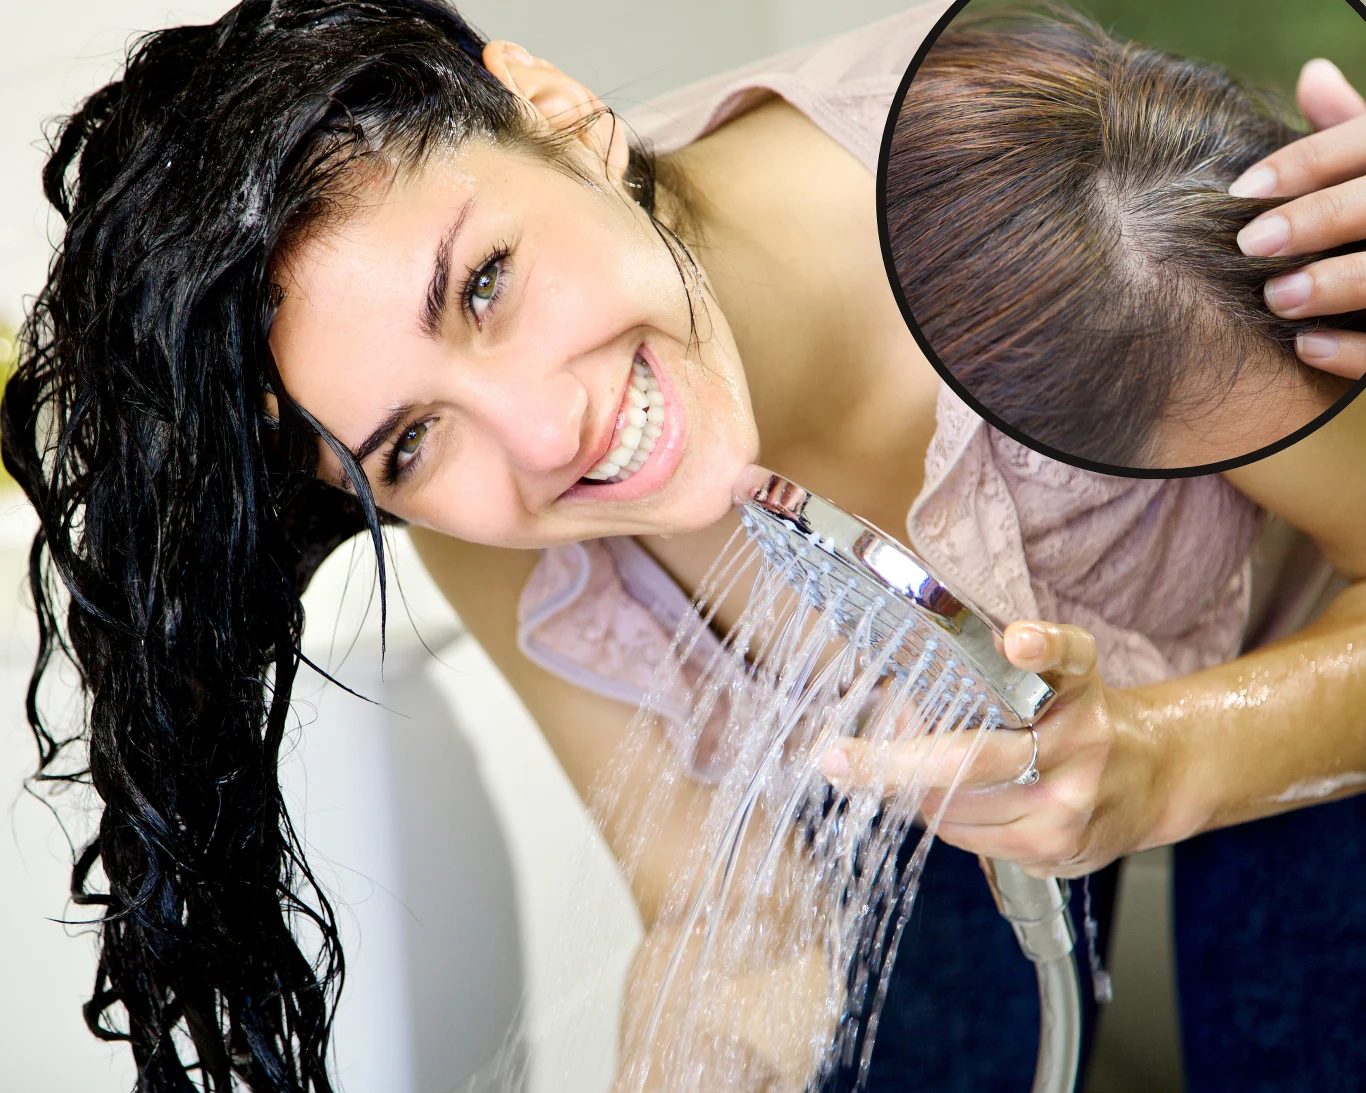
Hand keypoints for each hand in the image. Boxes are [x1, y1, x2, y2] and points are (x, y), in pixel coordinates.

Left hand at [817, 621, 1169, 878]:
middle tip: (836, 759)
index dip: (1041, 647)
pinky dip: (947, 820)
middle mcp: (1081, 742)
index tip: (1018, 642)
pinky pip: (972, 840)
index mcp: (1077, 684)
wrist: (1153, 778)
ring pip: (957, 809)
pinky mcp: (1060, 851)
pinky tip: (957, 802)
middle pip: (971, 759)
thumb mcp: (1056, 674)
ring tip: (918, 774)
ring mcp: (1071, 804)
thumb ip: (992, 667)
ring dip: (918, 793)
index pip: (1065, 657)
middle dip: (891, 764)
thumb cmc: (1079, 716)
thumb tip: (899, 693)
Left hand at [1230, 58, 1365, 378]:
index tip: (1241, 191)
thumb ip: (1346, 132)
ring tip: (1277, 298)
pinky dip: (1354, 350)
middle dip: (1319, 220)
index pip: (1363, 142)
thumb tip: (1312, 74)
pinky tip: (1306, 347)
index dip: (1305, 163)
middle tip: (1251, 244)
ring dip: (1336, 284)